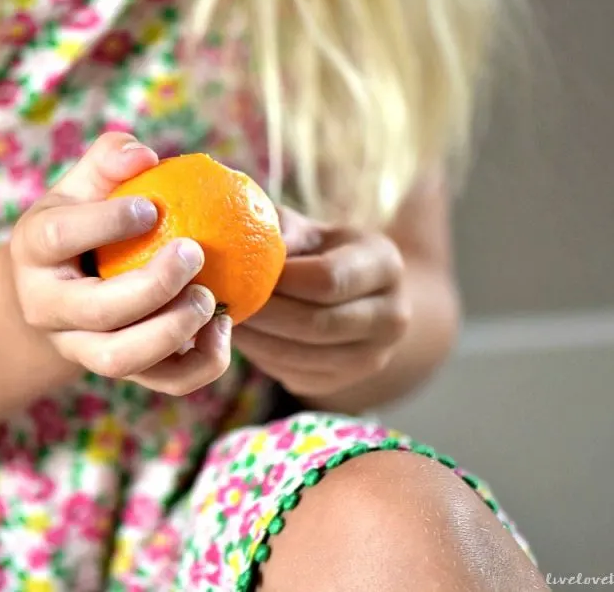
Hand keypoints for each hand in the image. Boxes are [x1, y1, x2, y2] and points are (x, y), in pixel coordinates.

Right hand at [8, 132, 232, 395]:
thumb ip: (108, 162)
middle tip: (194, 253)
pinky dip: (201, 363)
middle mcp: (47, 308)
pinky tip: (224, 326)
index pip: (56, 237)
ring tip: (210, 299)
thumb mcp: (82, 187)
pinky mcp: (122, 373)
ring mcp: (81, 348)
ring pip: (121, 360)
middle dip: (152, 286)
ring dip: (173, 332)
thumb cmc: (80, 222)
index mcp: (34, 251)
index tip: (152, 207)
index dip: (105, 223)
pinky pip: (164, 383)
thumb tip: (144, 155)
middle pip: (96, 311)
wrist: (58, 290)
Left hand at [232, 207, 409, 397]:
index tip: (242, 272)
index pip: (328, 279)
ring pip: (299, 356)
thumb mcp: (306, 230)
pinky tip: (242, 337)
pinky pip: (292, 374)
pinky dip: (259, 357)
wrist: (352, 295)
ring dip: (254, 340)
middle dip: (262, 313)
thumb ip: (280, 230)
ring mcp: (372, 356)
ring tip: (223, 319)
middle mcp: (392, 316)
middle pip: (316, 324)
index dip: (280, 280)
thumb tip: (248, 244)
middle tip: (221, 301)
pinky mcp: (343, 382)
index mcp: (385, 264)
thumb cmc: (317, 251)